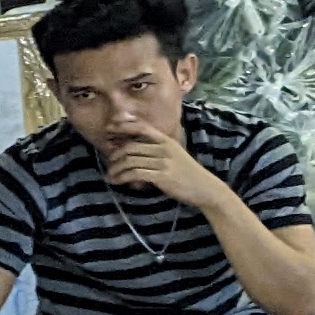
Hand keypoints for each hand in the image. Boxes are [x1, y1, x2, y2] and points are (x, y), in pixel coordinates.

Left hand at [101, 133, 227, 212]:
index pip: (142, 127)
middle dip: (115, 155)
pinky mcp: (162, 176)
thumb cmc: (188, 173)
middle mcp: (164, 149)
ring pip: (130, 161)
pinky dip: (122, 178)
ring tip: (110, 176)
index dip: (124, 126)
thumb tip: (134, 150)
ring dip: (115, 169)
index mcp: (167, 141)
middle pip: (131, 146)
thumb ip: (157, 150)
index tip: (109, 129)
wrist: (205, 188)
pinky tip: (117, 182)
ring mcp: (163, 162)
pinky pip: (135, 173)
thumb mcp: (175, 155)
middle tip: (109, 163)